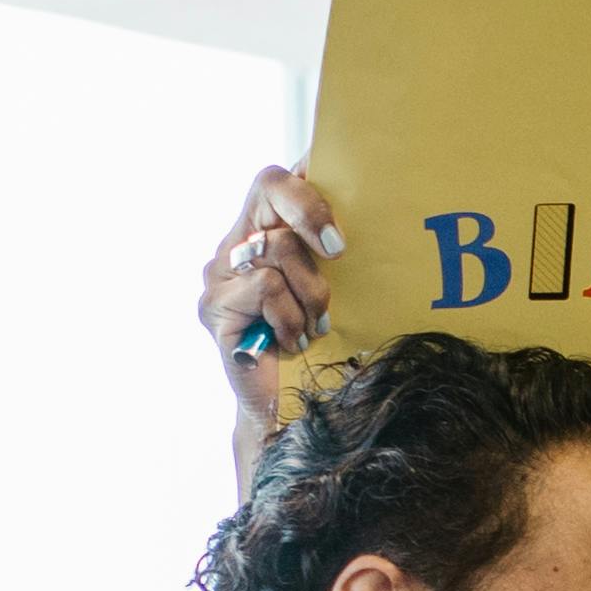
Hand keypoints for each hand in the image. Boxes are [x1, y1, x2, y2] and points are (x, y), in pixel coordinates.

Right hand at [202, 165, 337, 456]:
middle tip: (339, 255)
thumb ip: (334, 249)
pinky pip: (265, 286)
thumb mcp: (336, 287)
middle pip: (271, 193)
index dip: (310, 182)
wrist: (286, 412)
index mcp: (264, 231)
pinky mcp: (214, 307)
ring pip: (276, 248)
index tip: (341, 210)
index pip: (277, 178)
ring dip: (310, 291)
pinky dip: (290, 317)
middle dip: (313, 219)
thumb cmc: (319, 345)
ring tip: (315, 325)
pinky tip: (292, 342)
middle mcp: (234, 244)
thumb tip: (376, 201)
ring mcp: (218, 275)